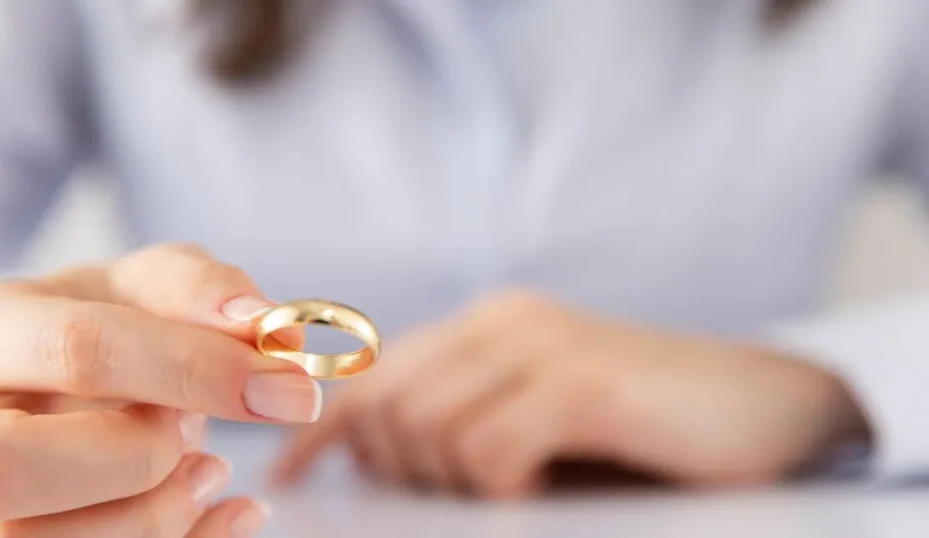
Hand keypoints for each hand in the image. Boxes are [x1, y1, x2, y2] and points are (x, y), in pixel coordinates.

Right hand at [0, 244, 317, 536]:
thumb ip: (203, 291)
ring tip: (207, 469)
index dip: (194, 370)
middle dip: (138, 456)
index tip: (288, 389)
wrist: (40, 380)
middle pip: (10, 467)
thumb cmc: (96, 326)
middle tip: (194, 431)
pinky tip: (222, 511)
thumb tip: (274, 333)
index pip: (78, 351)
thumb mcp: (144, 286)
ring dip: (157, 513)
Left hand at [272, 291, 867, 498]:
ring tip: (519, 491)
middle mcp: (505, 323)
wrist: (775, 410)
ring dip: (457, 482)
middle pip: (386, 404)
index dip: (322, 428)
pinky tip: (544, 488)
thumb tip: (374, 466)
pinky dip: (503, 485)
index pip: (373, 372)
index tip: (287, 478)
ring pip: (428, 427)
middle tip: (460, 497)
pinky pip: (491, 446)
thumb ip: (466, 426)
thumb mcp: (539, 425)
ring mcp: (545, 346)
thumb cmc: (648, 436)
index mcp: (487, 328)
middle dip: (400, 468)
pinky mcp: (585, 383)